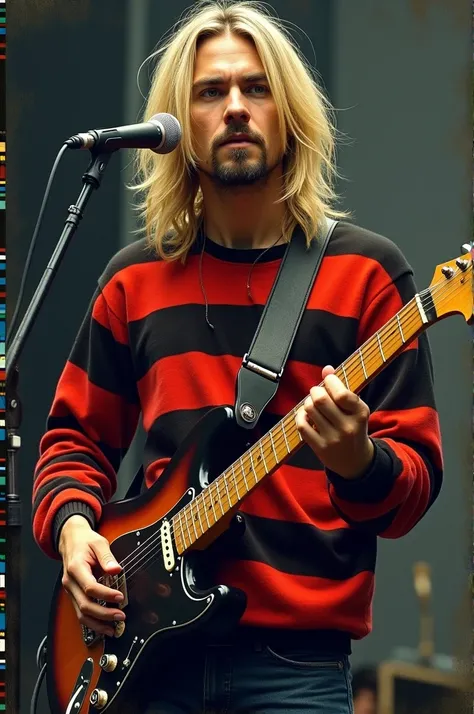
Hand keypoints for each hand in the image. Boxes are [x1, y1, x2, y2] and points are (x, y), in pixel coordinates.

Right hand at [59, 515, 124, 636]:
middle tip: (120, 616)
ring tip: (113, 629)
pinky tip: (103, 626)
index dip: (105, 594)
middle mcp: (70, 582)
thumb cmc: (84, 541)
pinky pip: (80, 612)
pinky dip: (92, 622)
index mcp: (76, 568)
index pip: (90, 587)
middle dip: (103, 614)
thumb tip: (116, 570)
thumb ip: (107, 557)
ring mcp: (70, 590)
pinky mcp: (73, 595)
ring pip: (80, 614)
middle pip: (85, 605)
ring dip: (97, 624)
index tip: (120, 597)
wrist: (70, 540)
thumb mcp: (98, 543)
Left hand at [295, 365, 373, 478]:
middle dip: (315, 391)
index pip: (342, 393)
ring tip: (312, 404)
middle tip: (317, 393)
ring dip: (307, 402)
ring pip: (309, 410)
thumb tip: (326, 369)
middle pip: (321, 400)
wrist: (355, 461)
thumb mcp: (355, 408)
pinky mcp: (320, 447)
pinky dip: (300, 415)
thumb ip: (341, 387)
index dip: (330, 382)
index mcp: (360, 413)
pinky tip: (306, 415)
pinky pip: (302, 425)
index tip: (328, 381)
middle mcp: (348, 427)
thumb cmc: (354, 428)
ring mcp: (333, 439)